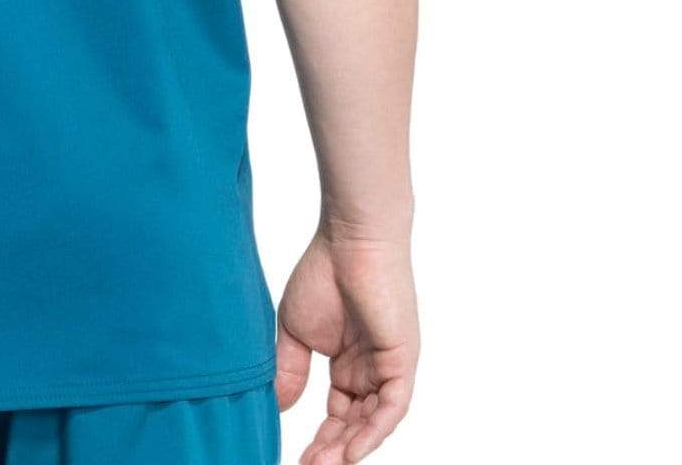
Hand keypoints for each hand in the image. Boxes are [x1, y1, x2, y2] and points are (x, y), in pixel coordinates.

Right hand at [275, 227, 418, 463]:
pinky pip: (392, 407)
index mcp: (349, 364)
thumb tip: (279, 409)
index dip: (319, 440)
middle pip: (354, 424)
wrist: (349, 239)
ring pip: (373, 422)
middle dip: (332, 452)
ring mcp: (389, 367)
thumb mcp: (295, 330)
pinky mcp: (402, 361)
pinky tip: (351, 451)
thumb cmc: (321, 273)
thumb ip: (290, 370)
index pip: (337, 414)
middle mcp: (371, 371)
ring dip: (350, 447)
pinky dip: (373, 431)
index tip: (296, 460)